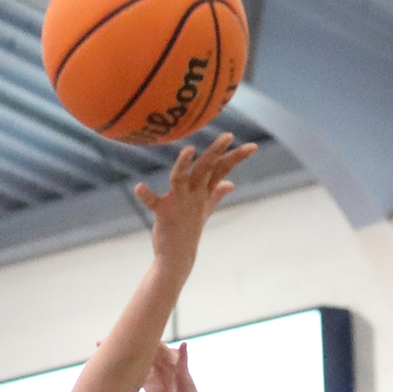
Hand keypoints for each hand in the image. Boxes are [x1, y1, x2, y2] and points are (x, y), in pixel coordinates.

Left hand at [131, 136, 256, 268]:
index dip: (237, 157)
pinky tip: (138, 187)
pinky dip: (146, 195)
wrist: (178, 255)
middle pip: (206, 168)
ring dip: (183, 164)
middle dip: (216, 151)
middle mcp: (194, 194)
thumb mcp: (206, 208)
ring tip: (188, 149)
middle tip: (228, 136)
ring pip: (181, 178)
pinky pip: (153, 202)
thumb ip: (217, 193)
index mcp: (204, 191)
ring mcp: (179, 203)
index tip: (253, 145)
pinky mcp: (163, 213)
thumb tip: (231, 183)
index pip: (222, 170)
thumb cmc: (190, 229)